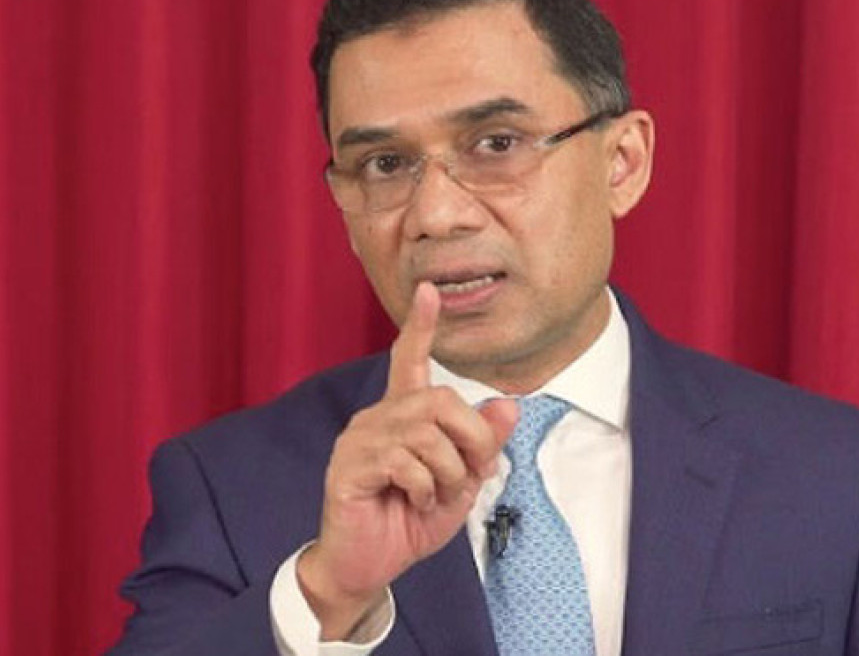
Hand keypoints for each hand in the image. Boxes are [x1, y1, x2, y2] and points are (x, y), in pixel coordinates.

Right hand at [297, 282, 517, 639]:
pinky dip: (424, 488)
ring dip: (448, 472)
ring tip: (436, 497)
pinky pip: (404, 461)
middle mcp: (378, 419)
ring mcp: (359, 440)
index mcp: (402, 417)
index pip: (408, 360)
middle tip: (472, 474)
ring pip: (427, 433)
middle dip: (472, 439)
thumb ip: (483, 444)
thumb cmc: (408, 521)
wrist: (368, 566)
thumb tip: (509, 404)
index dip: (420, 327)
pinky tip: (413, 503)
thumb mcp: (461, 483)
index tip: (429, 291)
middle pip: (441, 400)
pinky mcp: (349, 467)